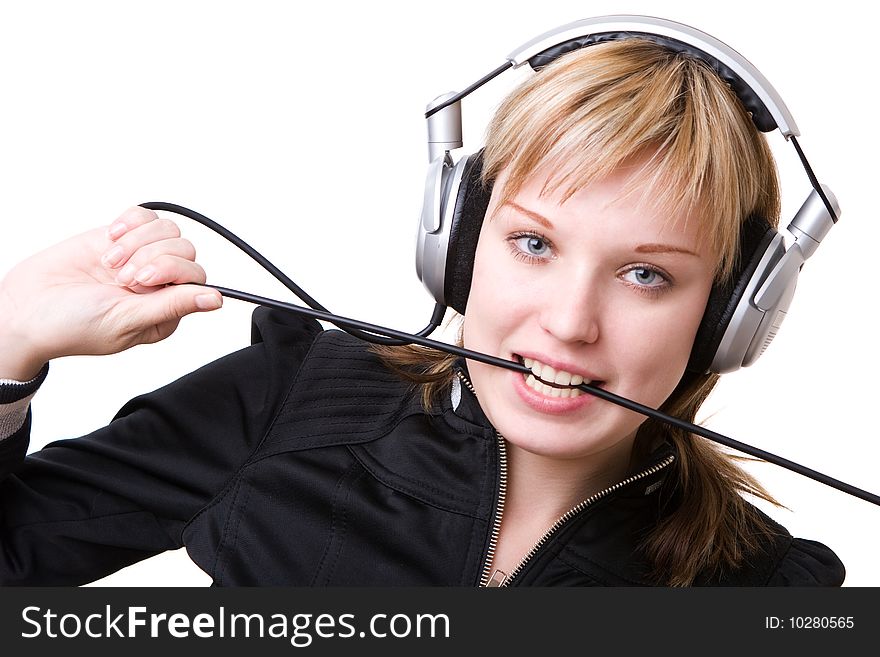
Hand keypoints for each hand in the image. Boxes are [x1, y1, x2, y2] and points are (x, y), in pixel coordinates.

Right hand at [0, 206, 222, 379]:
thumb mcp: (125, 321)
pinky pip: (143, 216)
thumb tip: (215, 299)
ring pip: (167, 230)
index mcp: (166, 311)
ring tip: (109, 262)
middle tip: (118, 277)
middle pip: (185, 250)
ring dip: (136, 242)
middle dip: (151, 258)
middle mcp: (158, 285)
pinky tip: (108, 241)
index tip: (136, 282)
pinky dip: (128, 223)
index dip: (170, 272)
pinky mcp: (120, 238)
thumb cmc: (70, 326)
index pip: (196, 278)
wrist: (24, 309)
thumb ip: (172, 306)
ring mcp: (140, 258)